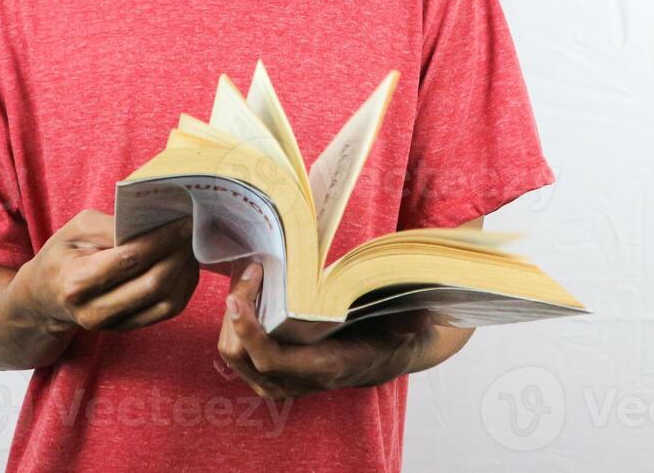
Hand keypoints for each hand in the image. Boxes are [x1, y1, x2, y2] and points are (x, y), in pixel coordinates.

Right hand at [12, 209, 198, 333]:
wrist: (45, 298)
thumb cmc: (63, 255)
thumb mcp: (76, 229)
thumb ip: (112, 224)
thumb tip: (153, 220)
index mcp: (77, 282)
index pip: (130, 259)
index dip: (162, 238)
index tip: (185, 219)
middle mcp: (95, 311)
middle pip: (152, 284)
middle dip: (179, 253)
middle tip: (195, 229)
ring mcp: (114, 326)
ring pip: (166, 302)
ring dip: (186, 271)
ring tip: (192, 244)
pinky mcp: (129, 328)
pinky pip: (167, 310)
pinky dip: (184, 286)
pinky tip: (186, 263)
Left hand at [216, 261, 433, 399]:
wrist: (383, 357)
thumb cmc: (389, 335)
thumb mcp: (404, 328)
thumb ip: (410, 323)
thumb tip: (422, 316)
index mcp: (323, 368)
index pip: (270, 359)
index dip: (249, 330)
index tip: (238, 296)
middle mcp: (295, 382)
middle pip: (240, 356)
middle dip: (235, 313)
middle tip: (250, 271)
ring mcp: (279, 381)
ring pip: (232, 354)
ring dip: (232, 316)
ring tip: (248, 277)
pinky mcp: (270, 372)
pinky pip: (237, 351)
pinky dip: (235, 322)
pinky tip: (248, 292)